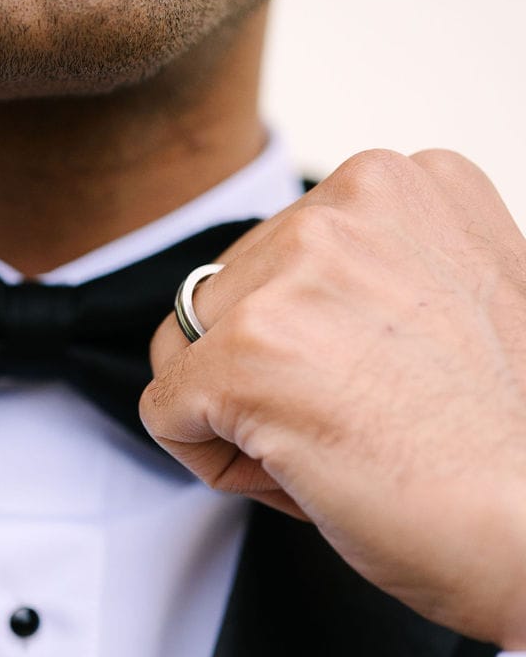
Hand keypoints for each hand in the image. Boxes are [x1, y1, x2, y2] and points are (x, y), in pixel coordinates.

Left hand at [142, 150, 525, 650]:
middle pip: (224, 297)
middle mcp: (351, 206)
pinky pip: (165, 414)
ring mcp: (295, 275)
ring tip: (336, 446)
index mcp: (406, 183)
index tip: (387, 380)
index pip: (277, 254)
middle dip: (265, 374)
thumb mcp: (445, 304)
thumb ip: (363, 275)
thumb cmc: (500, 445)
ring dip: (238, 415)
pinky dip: (211, 461)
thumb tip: (273, 298)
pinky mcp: (246, 352)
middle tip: (363, 423)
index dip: (311, 342)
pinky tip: (298, 472)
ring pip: (187, 352)